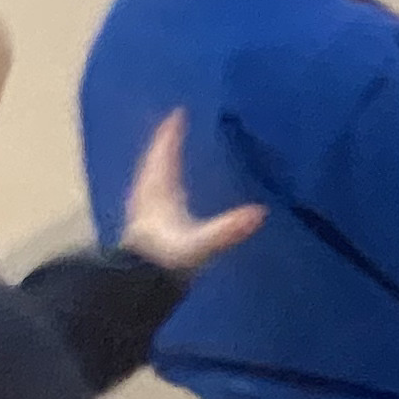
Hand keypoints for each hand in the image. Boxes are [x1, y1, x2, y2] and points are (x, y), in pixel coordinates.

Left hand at [121, 113, 264, 273]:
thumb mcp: (201, 243)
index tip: (178, 112)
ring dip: (160, 161)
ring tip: (171, 150)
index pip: (164, 155)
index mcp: (159, 191)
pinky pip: (154, 192)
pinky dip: (160, 181)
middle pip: (154, 162)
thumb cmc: (167, 258)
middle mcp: (149, 195)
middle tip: (175, 125)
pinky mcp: (147, 226)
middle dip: (164, 143)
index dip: (170, 134)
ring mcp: (145, 211)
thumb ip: (227, 229)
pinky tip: (168, 188)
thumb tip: (260, 212)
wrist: (137, 287)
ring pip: (151, 177)